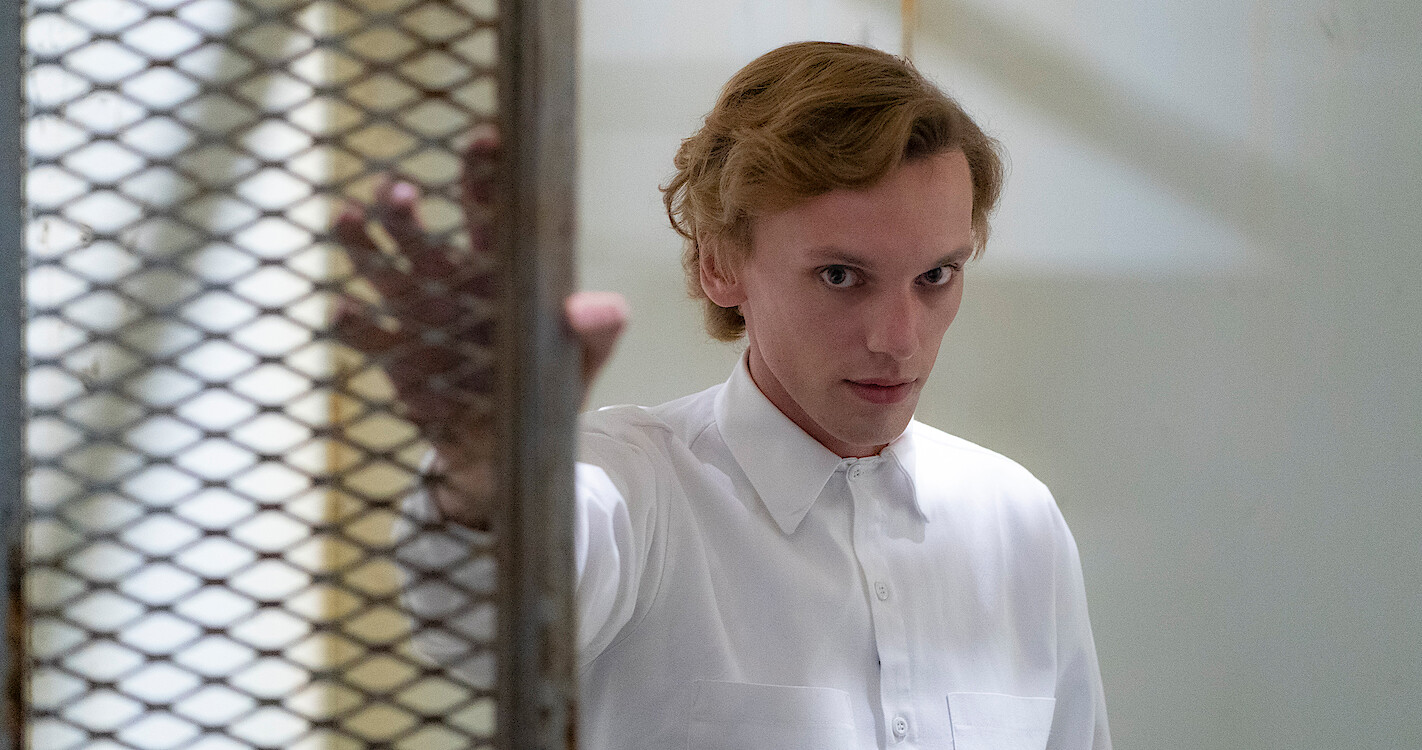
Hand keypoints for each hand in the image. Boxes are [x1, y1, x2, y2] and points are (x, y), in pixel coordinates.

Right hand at [333, 134, 627, 527]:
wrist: (513, 442)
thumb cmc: (548, 378)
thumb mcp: (582, 354)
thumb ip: (597, 328)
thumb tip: (601, 307)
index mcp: (498, 265)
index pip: (488, 207)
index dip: (485, 171)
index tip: (486, 138)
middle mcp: (449, 280)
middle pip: (418, 232)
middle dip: (403, 207)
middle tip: (399, 189)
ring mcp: (419, 315)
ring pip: (381, 269)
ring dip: (363, 243)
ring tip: (347, 217)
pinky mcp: (399, 359)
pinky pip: (370, 338)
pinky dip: (353, 325)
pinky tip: (344, 311)